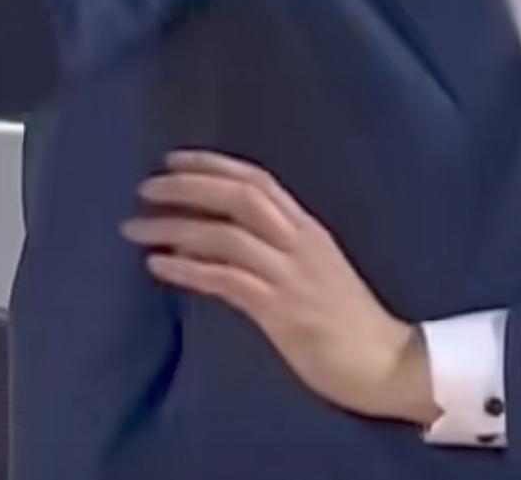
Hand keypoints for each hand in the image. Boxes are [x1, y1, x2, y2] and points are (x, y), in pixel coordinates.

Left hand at [121, 150, 439, 425]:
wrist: (384, 361)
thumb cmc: (345, 318)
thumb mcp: (311, 270)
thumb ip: (271, 250)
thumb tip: (207, 238)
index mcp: (307, 229)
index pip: (258, 181)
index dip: (214, 165)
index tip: (172, 158)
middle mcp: (299, 241)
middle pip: (241, 197)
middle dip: (190, 186)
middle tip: (146, 187)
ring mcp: (291, 274)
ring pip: (228, 235)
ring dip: (176, 228)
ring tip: (136, 229)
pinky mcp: (282, 309)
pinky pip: (228, 281)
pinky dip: (190, 270)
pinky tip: (159, 266)